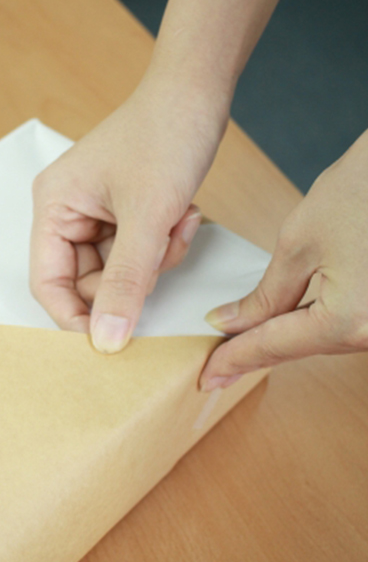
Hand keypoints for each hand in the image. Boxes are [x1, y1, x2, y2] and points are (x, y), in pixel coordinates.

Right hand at [30, 72, 229, 351]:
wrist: (198, 92)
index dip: (74, 317)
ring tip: (178, 223)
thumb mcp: (147, 217)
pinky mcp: (123, 213)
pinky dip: (162, 245)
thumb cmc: (164, 136)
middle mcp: (68, 212)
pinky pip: (137, 253)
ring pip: (118, 270)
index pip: (48, 283)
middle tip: (160, 254)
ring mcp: (96, 213)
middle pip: (86, 280)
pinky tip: (182, 217)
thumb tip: (106, 341)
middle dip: (132, 277)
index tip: (109, 343)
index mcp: (53, 208)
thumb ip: (126, 284)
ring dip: (153, 260)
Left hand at [201, 129, 367, 390]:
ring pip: (325, 340)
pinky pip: (347, 326)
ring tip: (243, 352)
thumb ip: (266, 295)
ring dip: (284, 342)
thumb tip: (231, 322)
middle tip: (217, 368)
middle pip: (301, 348)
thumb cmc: (365, 187)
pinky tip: (288, 329)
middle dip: (256, 354)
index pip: (275, 346)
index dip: (235, 359)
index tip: (209, 373)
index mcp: (348, 319)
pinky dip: (314, 327)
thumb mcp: (300, 242)